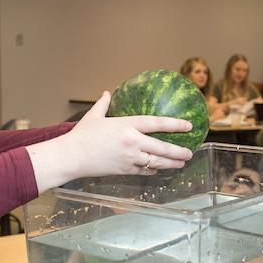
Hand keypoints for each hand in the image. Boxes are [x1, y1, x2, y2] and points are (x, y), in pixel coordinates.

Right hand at [27, 91, 192, 191]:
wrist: (72, 157)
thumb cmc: (81, 135)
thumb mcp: (93, 116)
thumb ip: (103, 104)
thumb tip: (106, 92)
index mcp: (127, 125)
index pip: (157, 123)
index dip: (175, 124)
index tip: (188, 125)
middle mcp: (132, 142)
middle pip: (161, 148)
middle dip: (178, 151)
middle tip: (190, 152)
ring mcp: (129, 158)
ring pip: (156, 162)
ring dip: (171, 164)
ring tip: (181, 163)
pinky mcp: (124, 170)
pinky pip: (143, 171)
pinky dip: (151, 170)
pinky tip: (157, 170)